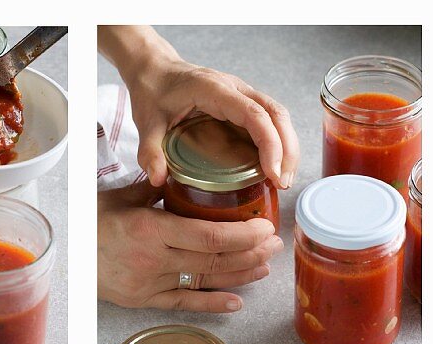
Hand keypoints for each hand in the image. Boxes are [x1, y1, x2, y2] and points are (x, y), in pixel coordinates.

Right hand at [98, 180, 281, 311]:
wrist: (63, 256)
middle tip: (274, 244)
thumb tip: (189, 174)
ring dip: (240, 275)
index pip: (209, 235)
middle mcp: (154, 260)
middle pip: (214, 260)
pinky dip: (211, 304)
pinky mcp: (144, 300)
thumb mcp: (123, 196)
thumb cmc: (90, 222)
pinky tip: (236, 302)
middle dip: (250, 253)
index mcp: (150, 230)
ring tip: (264, 267)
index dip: (243, 234)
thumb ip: (159, 188)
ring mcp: (150, 284)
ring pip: (204, 281)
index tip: (265, 227)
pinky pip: (183, 304)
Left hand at [101, 27, 298, 187]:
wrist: (155, 71)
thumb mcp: (146, 123)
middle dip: (287, 149)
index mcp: (215, 90)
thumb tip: (158, 180)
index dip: (270, 143)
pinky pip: (267, 120)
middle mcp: (235, 89)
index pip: (254, 115)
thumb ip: (149, 151)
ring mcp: (241, 95)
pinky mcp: (241, 104)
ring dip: (286, 146)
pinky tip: (273, 165)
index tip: (272, 172)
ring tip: (283, 178)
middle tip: (283, 182)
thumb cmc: (153, 92)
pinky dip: (276, 141)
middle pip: (276, 114)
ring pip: (277, 116)